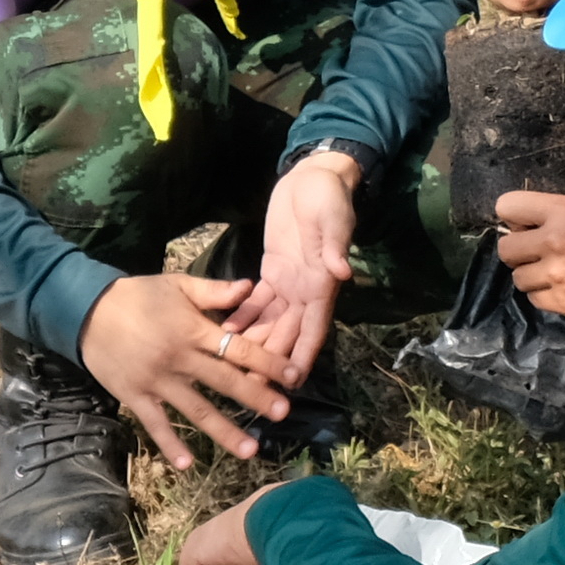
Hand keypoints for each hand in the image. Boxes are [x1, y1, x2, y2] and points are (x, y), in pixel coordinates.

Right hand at [81, 270, 295, 471]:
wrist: (87, 310)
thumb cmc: (137, 295)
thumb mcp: (177, 285)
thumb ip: (214, 291)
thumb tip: (250, 287)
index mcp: (193, 330)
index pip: (238, 348)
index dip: (267, 362)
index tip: (293, 376)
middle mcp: (179, 358)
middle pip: (224, 381)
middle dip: (256, 398)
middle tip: (283, 414)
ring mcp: (157, 381)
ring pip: (196, 409)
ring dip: (224, 431)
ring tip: (250, 450)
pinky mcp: (135, 396)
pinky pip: (156, 424)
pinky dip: (170, 444)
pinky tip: (187, 465)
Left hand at [223, 147, 361, 394]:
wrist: (314, 178)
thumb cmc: (329, 199)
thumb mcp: (334, 221)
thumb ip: (335, 248)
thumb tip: (341, 273)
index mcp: (321, 285)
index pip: (314, 329)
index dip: (304, 356)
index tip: (293, 383)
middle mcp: (304, 291)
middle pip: (287, 334)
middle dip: (271, 362)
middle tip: (251, 387)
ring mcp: (287, 283)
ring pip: (269, 323)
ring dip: (253, 344)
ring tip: (230, 368)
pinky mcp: (271, 271)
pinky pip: (255, 302)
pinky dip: (241, 316)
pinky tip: (222, 330)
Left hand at [488, 190, 564, 330]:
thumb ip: (558, 217)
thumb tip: (526, 228)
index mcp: (563, 211)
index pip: (506, 206)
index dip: (514, 218)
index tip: (526, 227)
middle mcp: (553, 240)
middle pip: (506, 249)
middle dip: (520, 253)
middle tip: (540, 255)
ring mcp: (556, 275)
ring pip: (518, 278)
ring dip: (534, 278)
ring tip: (558, 276)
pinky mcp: (562, 303)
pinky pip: (534, 299)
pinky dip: (546, 296)